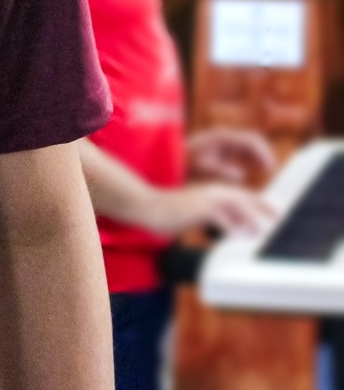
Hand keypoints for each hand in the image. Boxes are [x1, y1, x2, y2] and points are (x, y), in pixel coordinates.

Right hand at [143, 183, 277, 236]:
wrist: (149, 206)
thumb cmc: (172, 213)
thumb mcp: (198, 213)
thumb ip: (218, 217)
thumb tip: (236, 229)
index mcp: (214, 191)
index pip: (244, 196)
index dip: (262, 205)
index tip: (276, 215)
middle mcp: (214, 192)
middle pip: (247, 199)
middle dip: (264, 211)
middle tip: (279, 224)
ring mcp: (207, 199)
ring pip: (238, 207)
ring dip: (252, 221)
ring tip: (261, 234)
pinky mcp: (200, 209)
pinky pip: (223, 220)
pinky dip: (232, 229)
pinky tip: (236, 239)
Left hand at [187, 128, 276, 183]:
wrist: (171, 157)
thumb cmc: (186, 162)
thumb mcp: (203, 168)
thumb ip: (222, 170)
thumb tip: (241, 174)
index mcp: (222, 136)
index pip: (251, 140)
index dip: (263, 153)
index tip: (269, 167)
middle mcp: (225, 134)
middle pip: (254, 140)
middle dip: (264, 154)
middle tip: (270, 170)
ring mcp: (225, 139)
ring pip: (250, 144)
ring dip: (259, 156)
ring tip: (265, 171)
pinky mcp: (224, 145)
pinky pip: (244, 149)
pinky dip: (252, 158)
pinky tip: (254, 169)